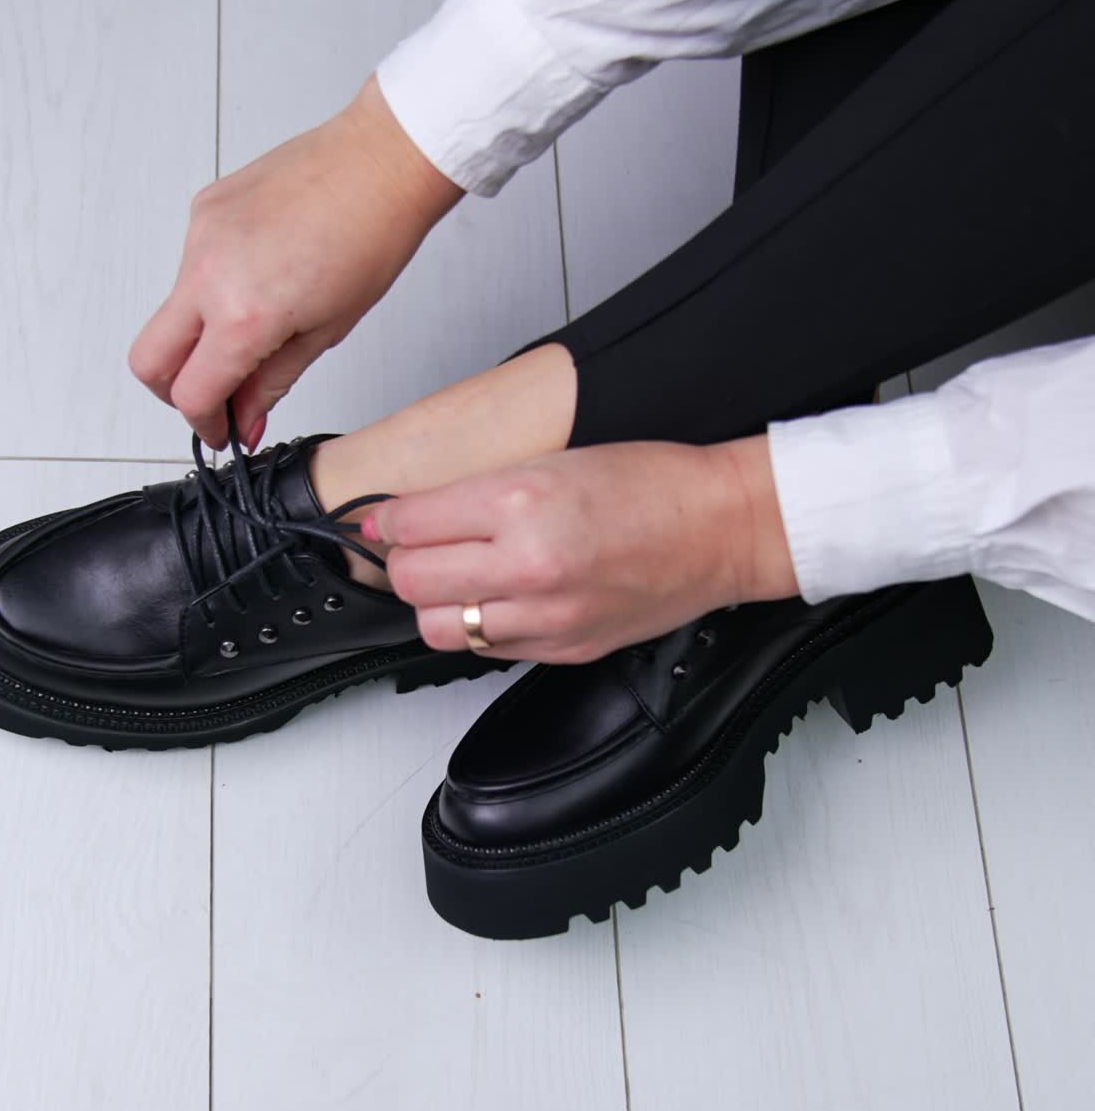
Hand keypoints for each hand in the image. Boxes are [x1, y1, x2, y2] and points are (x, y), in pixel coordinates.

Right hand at [129, 76, 461, 448]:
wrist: (382, 161)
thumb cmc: (372, 238)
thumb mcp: (325, 332)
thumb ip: (272, 381)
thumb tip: (244, 420)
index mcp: (242, 314)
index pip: (193, 392)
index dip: (206, 424)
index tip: (222, 430)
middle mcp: (207, 272)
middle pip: (150, 359)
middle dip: (174, 391)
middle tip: (215, 397)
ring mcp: (198, 235)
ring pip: (170, 311)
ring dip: (200, 336)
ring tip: (258, 328)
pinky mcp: (202, 208)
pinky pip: (190, 266)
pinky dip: (212, 290)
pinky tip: (260, 280)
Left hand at [365, 437, 798, 662]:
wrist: (723, 528)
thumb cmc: (652, 484)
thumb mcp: (553, 460)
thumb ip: (476, 491)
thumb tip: (410, 513)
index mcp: (521, 502)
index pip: (411, 521)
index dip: (390, 517)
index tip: (388, 516)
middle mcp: (528, 565)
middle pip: (411, 580)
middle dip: (402, 560)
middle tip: (417, 546)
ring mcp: (546, 616)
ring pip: (438, 628)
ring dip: (435, 602)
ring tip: (456, 578)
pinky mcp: (564, 649)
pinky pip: (485, 650)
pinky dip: (478, 626)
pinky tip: (498, 600)